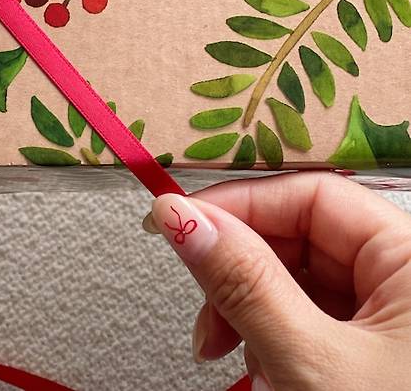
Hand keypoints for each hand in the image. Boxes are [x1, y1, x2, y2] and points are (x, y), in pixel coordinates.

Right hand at [144, 172, 410, 389]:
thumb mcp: (311, 364)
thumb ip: (243, 282)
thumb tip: (181, 217)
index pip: (310, 196)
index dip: (241, 205)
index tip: (179, 224)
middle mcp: (407, 279)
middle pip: (301, 237)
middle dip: (240, 271)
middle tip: (203, 312)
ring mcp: (392, 318)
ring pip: (300, 280)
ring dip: (251, 312)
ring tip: (229, 355)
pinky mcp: (376, 351)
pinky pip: (312, 319)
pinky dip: (274, 339)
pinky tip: (261, 369)